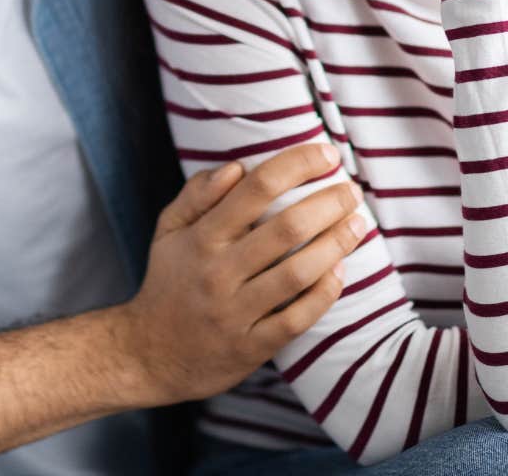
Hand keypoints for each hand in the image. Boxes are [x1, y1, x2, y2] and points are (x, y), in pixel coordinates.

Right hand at [115, 142, 366, 405]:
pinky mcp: (250, 346)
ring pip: (297, 273)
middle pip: (285, 228)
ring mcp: (235, 312)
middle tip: (351, 190)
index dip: (297, 164)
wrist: (149, 355)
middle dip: (328, 203)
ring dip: (335, 245)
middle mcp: (218, 272)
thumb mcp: (169, 230)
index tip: (326, 154)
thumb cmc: (168, 281)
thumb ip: (198, 194)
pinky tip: (340, 271)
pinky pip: (296, 319)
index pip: (256, 188)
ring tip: (358, 224)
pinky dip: (323, 294)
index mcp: (201, 237)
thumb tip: (237, 166)